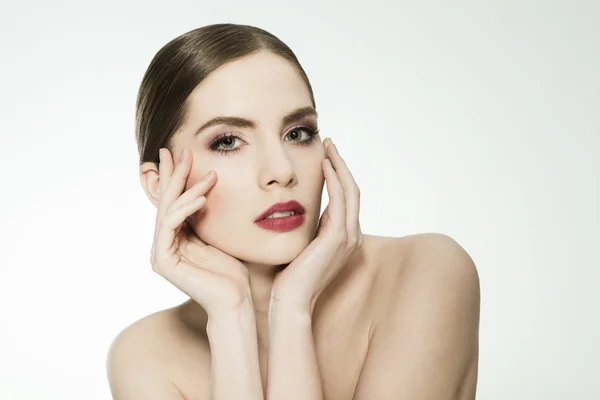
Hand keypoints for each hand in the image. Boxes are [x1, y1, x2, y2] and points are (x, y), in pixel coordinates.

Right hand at [150, 147, 252, 317]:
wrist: (236, 300)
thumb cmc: (233, 272)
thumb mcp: (219, 235)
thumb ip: (207, 217)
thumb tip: (209, 190)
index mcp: (176, 238)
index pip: (173, 201)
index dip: (175, 176)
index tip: (182, 152)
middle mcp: (164, 243)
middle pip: (166, 201)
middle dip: (173, 174)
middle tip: (178, 150)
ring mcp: (160, 253)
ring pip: (168, 211)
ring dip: (186, 189)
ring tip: (208, 175)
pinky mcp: (163, 261)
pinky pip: (170, 226)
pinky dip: (185, 209)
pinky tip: (202, 198)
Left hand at [271, 138, 362, 312]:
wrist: (290, 300)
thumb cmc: (289, 276)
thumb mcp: (302, 244)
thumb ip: (308, 227)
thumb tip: (296, 208)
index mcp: (344, 236)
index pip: (346, 197)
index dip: (338, 174)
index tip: (325, 155)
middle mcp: (352, 235)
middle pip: (352, 189)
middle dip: (341, 164)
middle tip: (329, 143)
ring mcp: (348, 237)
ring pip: (350, 191)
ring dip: (339, 166)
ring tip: (328, 147)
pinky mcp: (338, 238)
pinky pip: (340, 200)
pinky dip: (335, 180)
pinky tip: (324, 165)